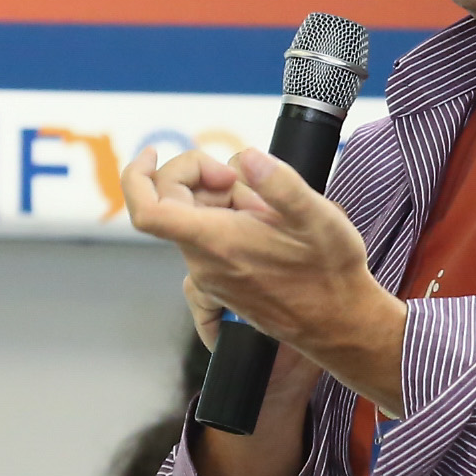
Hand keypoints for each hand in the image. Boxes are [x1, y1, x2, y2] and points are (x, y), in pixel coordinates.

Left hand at [127, 143, 405, 415]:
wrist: (338, 324)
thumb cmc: (330, 274)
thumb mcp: (317, 218)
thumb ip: (280, 183)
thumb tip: (247, 157)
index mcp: (218, 243)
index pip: (148, 211)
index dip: (137, 175)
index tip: (154, 152)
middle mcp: (204, 263)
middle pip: (171, 203)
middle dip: (201, 176)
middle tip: (245, 179)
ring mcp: (210, 275)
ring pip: (193, 219)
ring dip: (221, 199)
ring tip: (267, 210)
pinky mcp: (221, 281)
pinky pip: (208, 238)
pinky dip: (227, 218)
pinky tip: (264, 224)